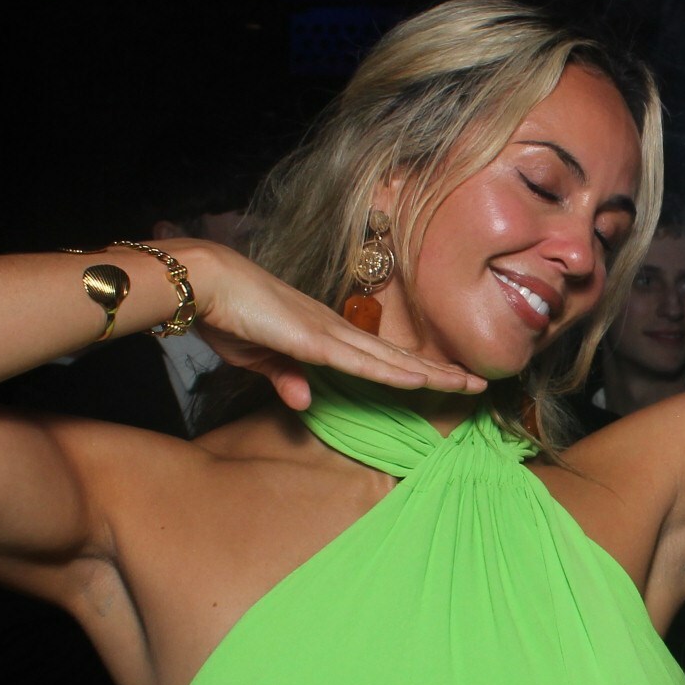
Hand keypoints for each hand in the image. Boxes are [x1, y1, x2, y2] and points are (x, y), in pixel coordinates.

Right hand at [178, 241, 483, 408]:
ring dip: (430, 374)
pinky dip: (392, 372)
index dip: (413, 369)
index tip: (444, 379)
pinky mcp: (313, 339)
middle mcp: (335, 330)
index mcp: (324, 335)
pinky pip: (360, 361)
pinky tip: (420, 380)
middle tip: (478, 383)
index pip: (379, 358)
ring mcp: (328, 332)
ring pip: (390, 359)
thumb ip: (285, 377)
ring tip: (468, 384)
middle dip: (439, 372)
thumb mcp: (259, 358)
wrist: (206, 284)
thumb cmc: (228, 315)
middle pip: (397, 357)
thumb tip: (306, 400)